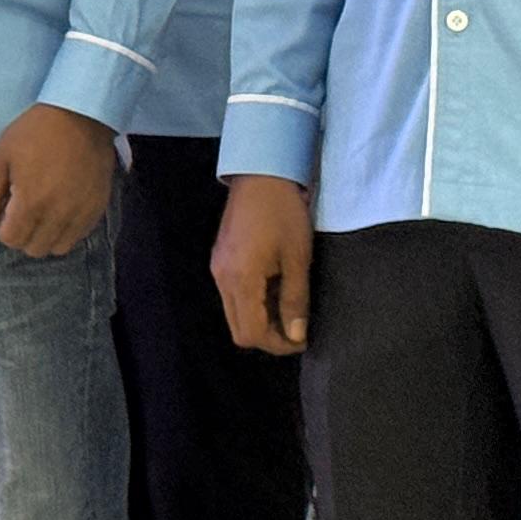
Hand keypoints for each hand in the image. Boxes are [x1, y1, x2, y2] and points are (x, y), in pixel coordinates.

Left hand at [0, 104, 114, 256]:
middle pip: (34, 248)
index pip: (11, 240)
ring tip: (43, 210)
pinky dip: (67, 230)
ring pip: (58, 248)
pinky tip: (62, 207)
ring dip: (45, 236)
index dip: (3, 226)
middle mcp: (58, 214)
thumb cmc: (34, 133)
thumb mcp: (1, 159)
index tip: (6, 207)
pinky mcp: (97, 208)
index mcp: (31, 203)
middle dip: (23, 233)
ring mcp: (81, 213)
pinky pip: (79, 236)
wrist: (80, 114)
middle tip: (23, 207)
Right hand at [212, 173, 315, 351]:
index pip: (251, 334)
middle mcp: (222, 278)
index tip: (302, 338)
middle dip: (268, 337)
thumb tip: (296, 334)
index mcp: (240, 279)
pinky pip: (232, 295)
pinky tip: (274, 288)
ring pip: (235, 314)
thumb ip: (295, 300)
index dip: (278, 344)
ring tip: (288, 306)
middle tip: (296, 328)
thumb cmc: (284, 213)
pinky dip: (253, 302)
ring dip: (260, 319)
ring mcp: (218, 268)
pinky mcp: (220, 260)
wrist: (261, 175)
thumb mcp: (298, 258)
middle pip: (238, 330)